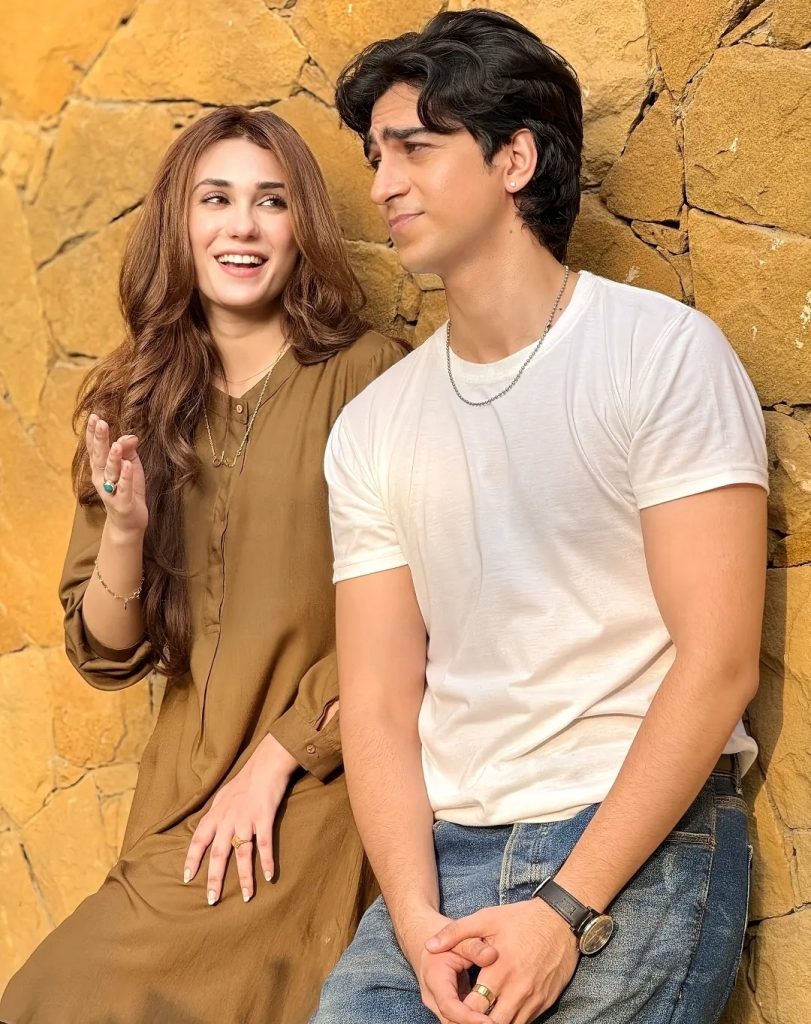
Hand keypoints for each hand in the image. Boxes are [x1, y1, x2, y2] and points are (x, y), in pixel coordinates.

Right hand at [86, 413, 147, 536]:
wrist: (128, 522)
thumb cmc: (128, 490)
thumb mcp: (131, 465)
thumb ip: (129, 450)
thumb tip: (131, 436)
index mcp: (102, 468)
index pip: (95, 448)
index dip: (93, 433)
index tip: (94, 416)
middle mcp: (102, 478)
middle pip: (100, 456)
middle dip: (100, 439)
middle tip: (100, 422)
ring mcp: (111, 491)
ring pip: (111, 472)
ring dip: (113, 458)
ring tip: (116, 444)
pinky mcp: (123, 503)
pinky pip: (124, 488)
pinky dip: (125, 477)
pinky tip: (128, 466)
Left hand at [183, 733, 297, 904]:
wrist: (266, 764)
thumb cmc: (245, 780)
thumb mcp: (223, 796)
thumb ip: (216, 814)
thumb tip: (208, 829)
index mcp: (216, 814)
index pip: (199, 840)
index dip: (192, 859)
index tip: (187, 878)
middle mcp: (228, 819)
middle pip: (218, 853)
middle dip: (215, 879)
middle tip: (212, 899)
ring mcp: (246, 820)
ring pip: (242, 854)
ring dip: (245, 877)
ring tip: (246, 897)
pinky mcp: (264, 819)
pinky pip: (265, 845)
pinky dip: (267, 861)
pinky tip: (270, 877)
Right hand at [399, 910, 499, 1023]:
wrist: (426, 941)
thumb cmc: (445, 939)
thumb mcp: (460, 938)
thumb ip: (475, 947)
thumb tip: (492, 955)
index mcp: (434, 978)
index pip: (449, 1006)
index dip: (468, 1017)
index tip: (489, 1021)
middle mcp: (432, 996)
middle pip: (451, 1020)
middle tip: (497, 1023)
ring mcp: (437, 1004)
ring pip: (453, 1022)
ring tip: (495, 1021)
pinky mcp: (446, 1007)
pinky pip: (458, 1019)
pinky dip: (472, 1020)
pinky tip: (489, 1018)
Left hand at [426, 900, 579, 1023]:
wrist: (561, 921)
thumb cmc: (521, 919)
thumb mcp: (486, 919)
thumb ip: (455, 933)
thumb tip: (429, 946)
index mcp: (499, 971)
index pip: (474, 1007)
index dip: (460, 1012)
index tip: (453, 1006)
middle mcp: (518, 990)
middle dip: (477, 1022)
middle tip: (466, 1014)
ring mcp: (534, 999)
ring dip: (494, 1023)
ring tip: (480, 1015)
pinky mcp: (545, 1002)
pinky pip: (525, 1023)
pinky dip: (511, 1020)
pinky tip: (500, 1012)